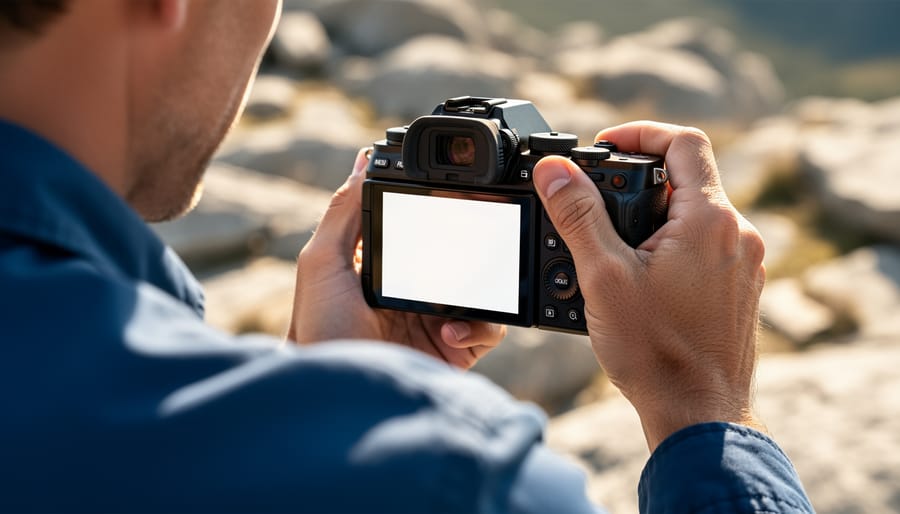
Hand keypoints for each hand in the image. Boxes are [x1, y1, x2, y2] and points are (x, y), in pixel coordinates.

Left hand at [289, 149, 505, 368]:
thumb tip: (363, 161)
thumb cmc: (318, 331)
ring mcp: (438, 318)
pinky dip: (479, 327)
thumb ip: (344, 211)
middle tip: (481, 236)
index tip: (459, 192)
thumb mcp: (322, 263)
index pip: (422, 226)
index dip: (440, 209)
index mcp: (386, 262)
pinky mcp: (457, 348)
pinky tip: (450, 333)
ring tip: (453, 306)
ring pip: (483, 288)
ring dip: (480, 290)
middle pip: (460, 253)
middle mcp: (416, 287)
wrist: (339, 397)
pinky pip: (489, 328)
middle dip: (475, 245)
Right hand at [533, 122, 766, 450]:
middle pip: (687, 178)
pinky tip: (639, 278)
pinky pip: (704, 246)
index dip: (640, 133)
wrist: (698, 414)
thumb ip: (577, 215)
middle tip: (597, 204)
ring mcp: (743, 263)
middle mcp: (738, 235)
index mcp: (711, 220)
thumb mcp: (603, 276)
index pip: (684, 143)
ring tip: (612, 249)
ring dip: (652, 217)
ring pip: (694, 214)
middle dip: (636, 182)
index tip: (605, 145)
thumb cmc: (656, 353)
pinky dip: (670, 245)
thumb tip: (554, 170)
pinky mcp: (739, 287)